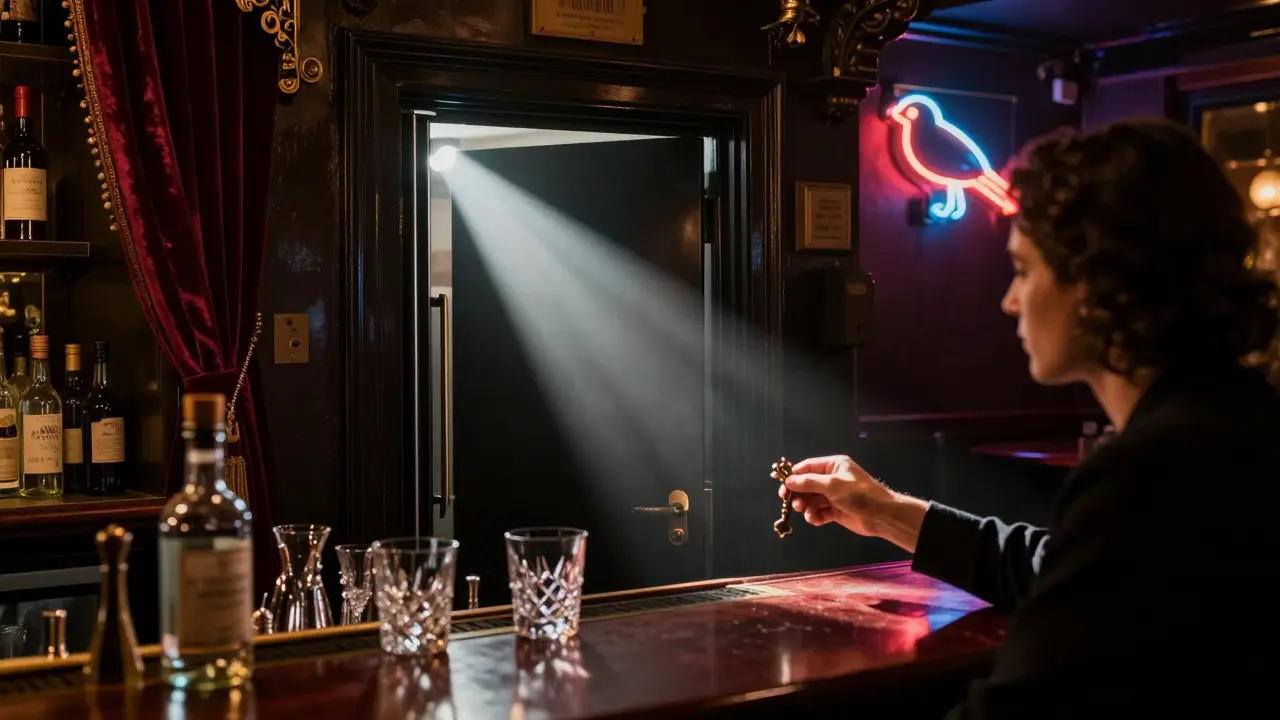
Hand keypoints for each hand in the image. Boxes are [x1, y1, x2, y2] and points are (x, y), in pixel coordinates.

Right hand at [776, 454, 928, 551]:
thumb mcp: (831, 484)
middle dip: (799, 493)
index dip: (793, 475)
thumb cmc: (857, 494)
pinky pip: (819, 512)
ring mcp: (834, 496)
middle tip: (788, 501)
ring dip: (806, 506)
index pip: (808, 467)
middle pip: (807, 484)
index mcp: (833, 466)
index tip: (781, 484)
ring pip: (812, 500)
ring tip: (804, 511)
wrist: (880, 515)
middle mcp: (832, 479)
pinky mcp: (836, 511)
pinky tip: (815, 519)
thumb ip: (808, 483)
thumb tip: (788, 481)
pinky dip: (815, 516)